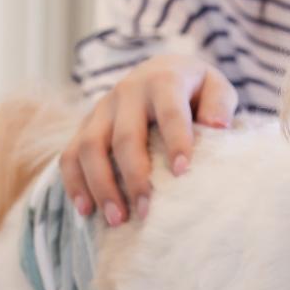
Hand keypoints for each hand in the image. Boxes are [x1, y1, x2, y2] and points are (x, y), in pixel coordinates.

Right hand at [59, 53, 238, 224]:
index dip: (175, 140)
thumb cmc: (195, 88)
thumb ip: (220, 104)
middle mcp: (127, 93)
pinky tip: (86, 210)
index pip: (169, 112)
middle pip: (124, 137)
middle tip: (146, 210)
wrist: (162, 70)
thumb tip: (217, 126)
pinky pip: (70, 154)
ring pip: (89, 147)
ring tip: (117, 219)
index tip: (182, 172)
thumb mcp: (216, 87)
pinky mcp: (86, 125)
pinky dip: (74, 183)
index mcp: (163, 81)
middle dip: (134, 176)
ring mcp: (102, 109)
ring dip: (101, 186)